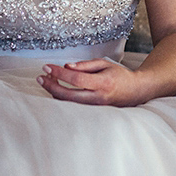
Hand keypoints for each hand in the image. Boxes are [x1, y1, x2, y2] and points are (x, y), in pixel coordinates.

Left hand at [36, 59, 152, 106]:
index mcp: (102, 83)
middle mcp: (98, 98)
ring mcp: (96, 107)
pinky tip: (57, 88)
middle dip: (51, 86)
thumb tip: (66, 67)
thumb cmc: (119, 75)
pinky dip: (62, 98)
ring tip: (48, 80)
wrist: (136, 91)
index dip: (59, 74)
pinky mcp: (93, 112)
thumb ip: (85, 65)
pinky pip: (74, 106)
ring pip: (69, 103)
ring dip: (55, 92)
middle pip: (69, 96)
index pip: (76, 79)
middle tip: (40, 77)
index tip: (47, 67)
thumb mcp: (104, 63)